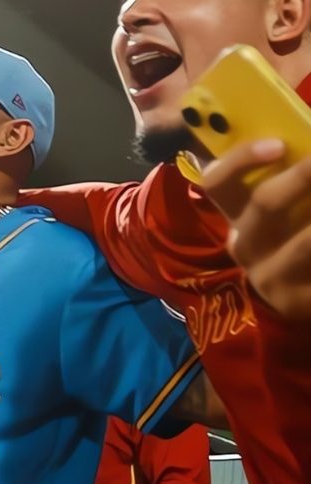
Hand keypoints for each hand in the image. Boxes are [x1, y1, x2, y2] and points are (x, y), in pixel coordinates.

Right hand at [200, 140, 310, 319]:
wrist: (304, 302)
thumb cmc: (296, 240)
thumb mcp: (284, 214)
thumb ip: (293, 180)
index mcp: (238, 217)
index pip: (218, 182)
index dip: (243, 159)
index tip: (279, 144)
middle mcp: (248, 247)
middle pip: (266, 203)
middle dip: (305, 175)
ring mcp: (275, 278)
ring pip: (305, 243)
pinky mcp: (303, 302)